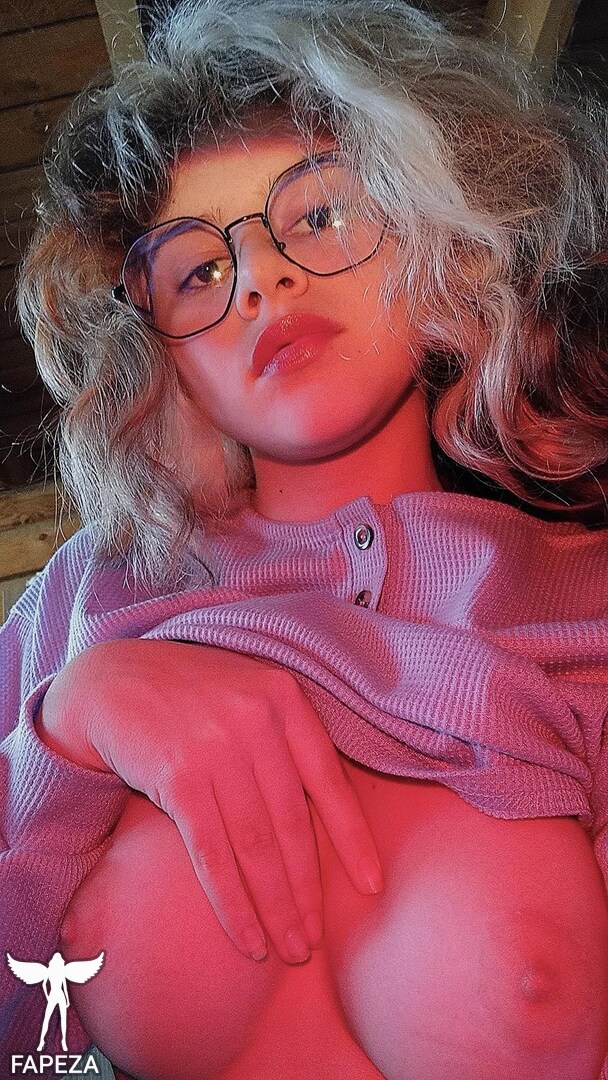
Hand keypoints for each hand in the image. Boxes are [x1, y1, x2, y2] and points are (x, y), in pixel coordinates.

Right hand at [38, 639, 383, 965]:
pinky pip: (212, 853)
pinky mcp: (178, 776)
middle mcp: (256, 719)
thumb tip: (330, 822)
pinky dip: (232, 903)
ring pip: (256, 846)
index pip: (329, 780)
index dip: (352, 839)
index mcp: (284, 697)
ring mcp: (216, 747)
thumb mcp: (250, 697)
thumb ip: (287, 741)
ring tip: (289, 949)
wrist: (114, 680)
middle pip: (292, 823)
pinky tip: (247, 938)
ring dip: (275, 907)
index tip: (371, 887)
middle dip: (307, 891)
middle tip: (313, 941)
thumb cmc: (192, 696)